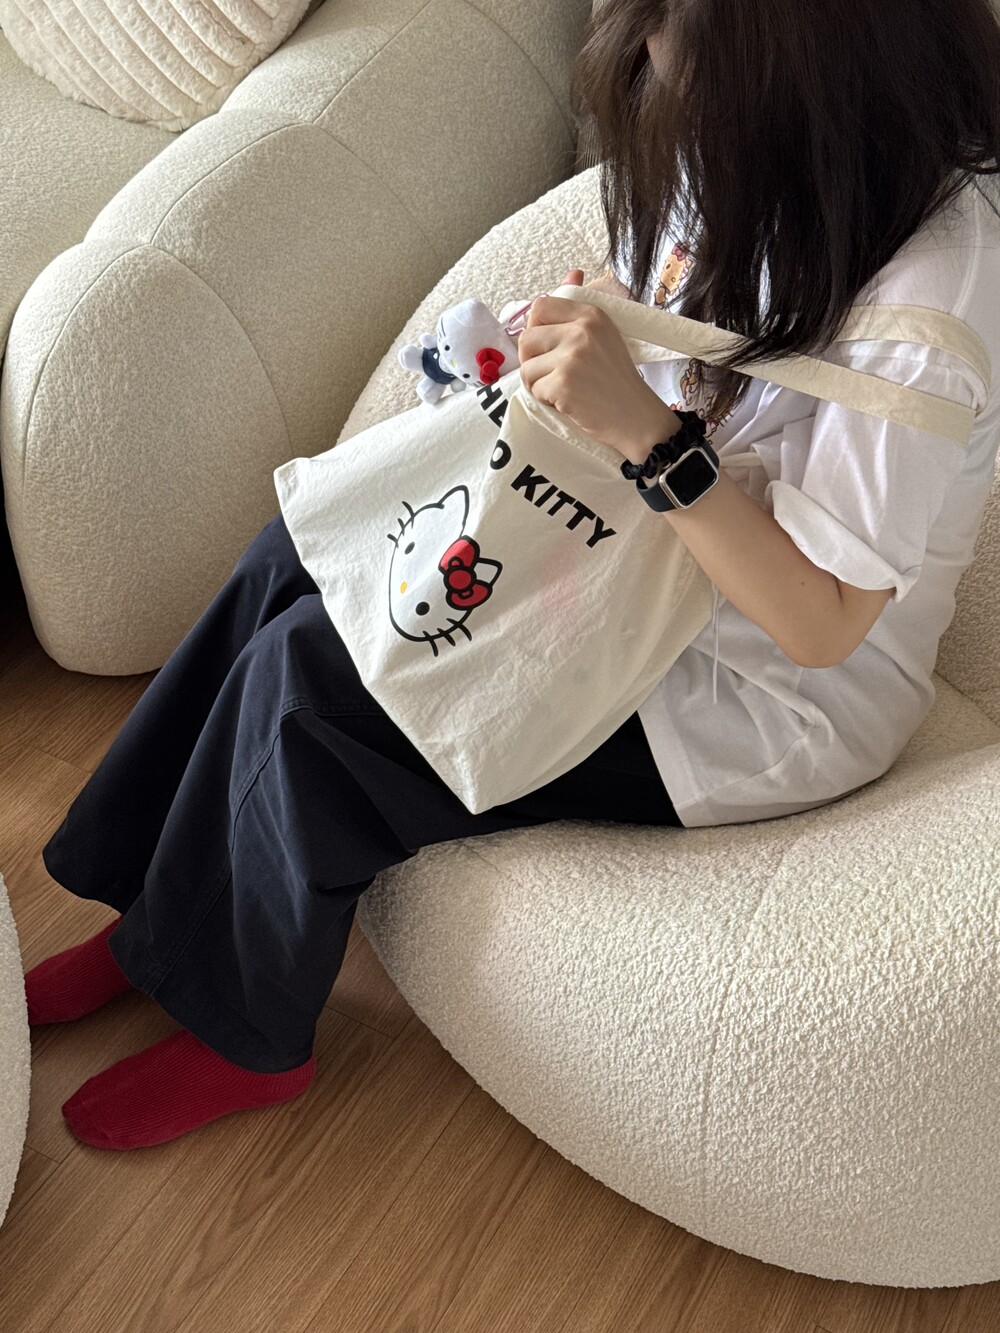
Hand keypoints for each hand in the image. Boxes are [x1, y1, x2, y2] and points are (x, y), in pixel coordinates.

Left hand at [519, 270, 676, 460]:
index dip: (536, 329)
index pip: (540, 306)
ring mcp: (572, 357)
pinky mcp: (563, 384)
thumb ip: (580, 307)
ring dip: (538, 383)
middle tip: (554, 374)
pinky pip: (534, 389)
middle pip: (527, 338)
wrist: (636, 418)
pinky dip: (545, 400)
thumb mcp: (604, 335)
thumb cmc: (617, 380)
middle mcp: (581, 331)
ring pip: (527, 367)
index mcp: (591, 314)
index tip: (548, 347)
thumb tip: (573, 271)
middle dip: (532, 360)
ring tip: (563, 389)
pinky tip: (567, 402)